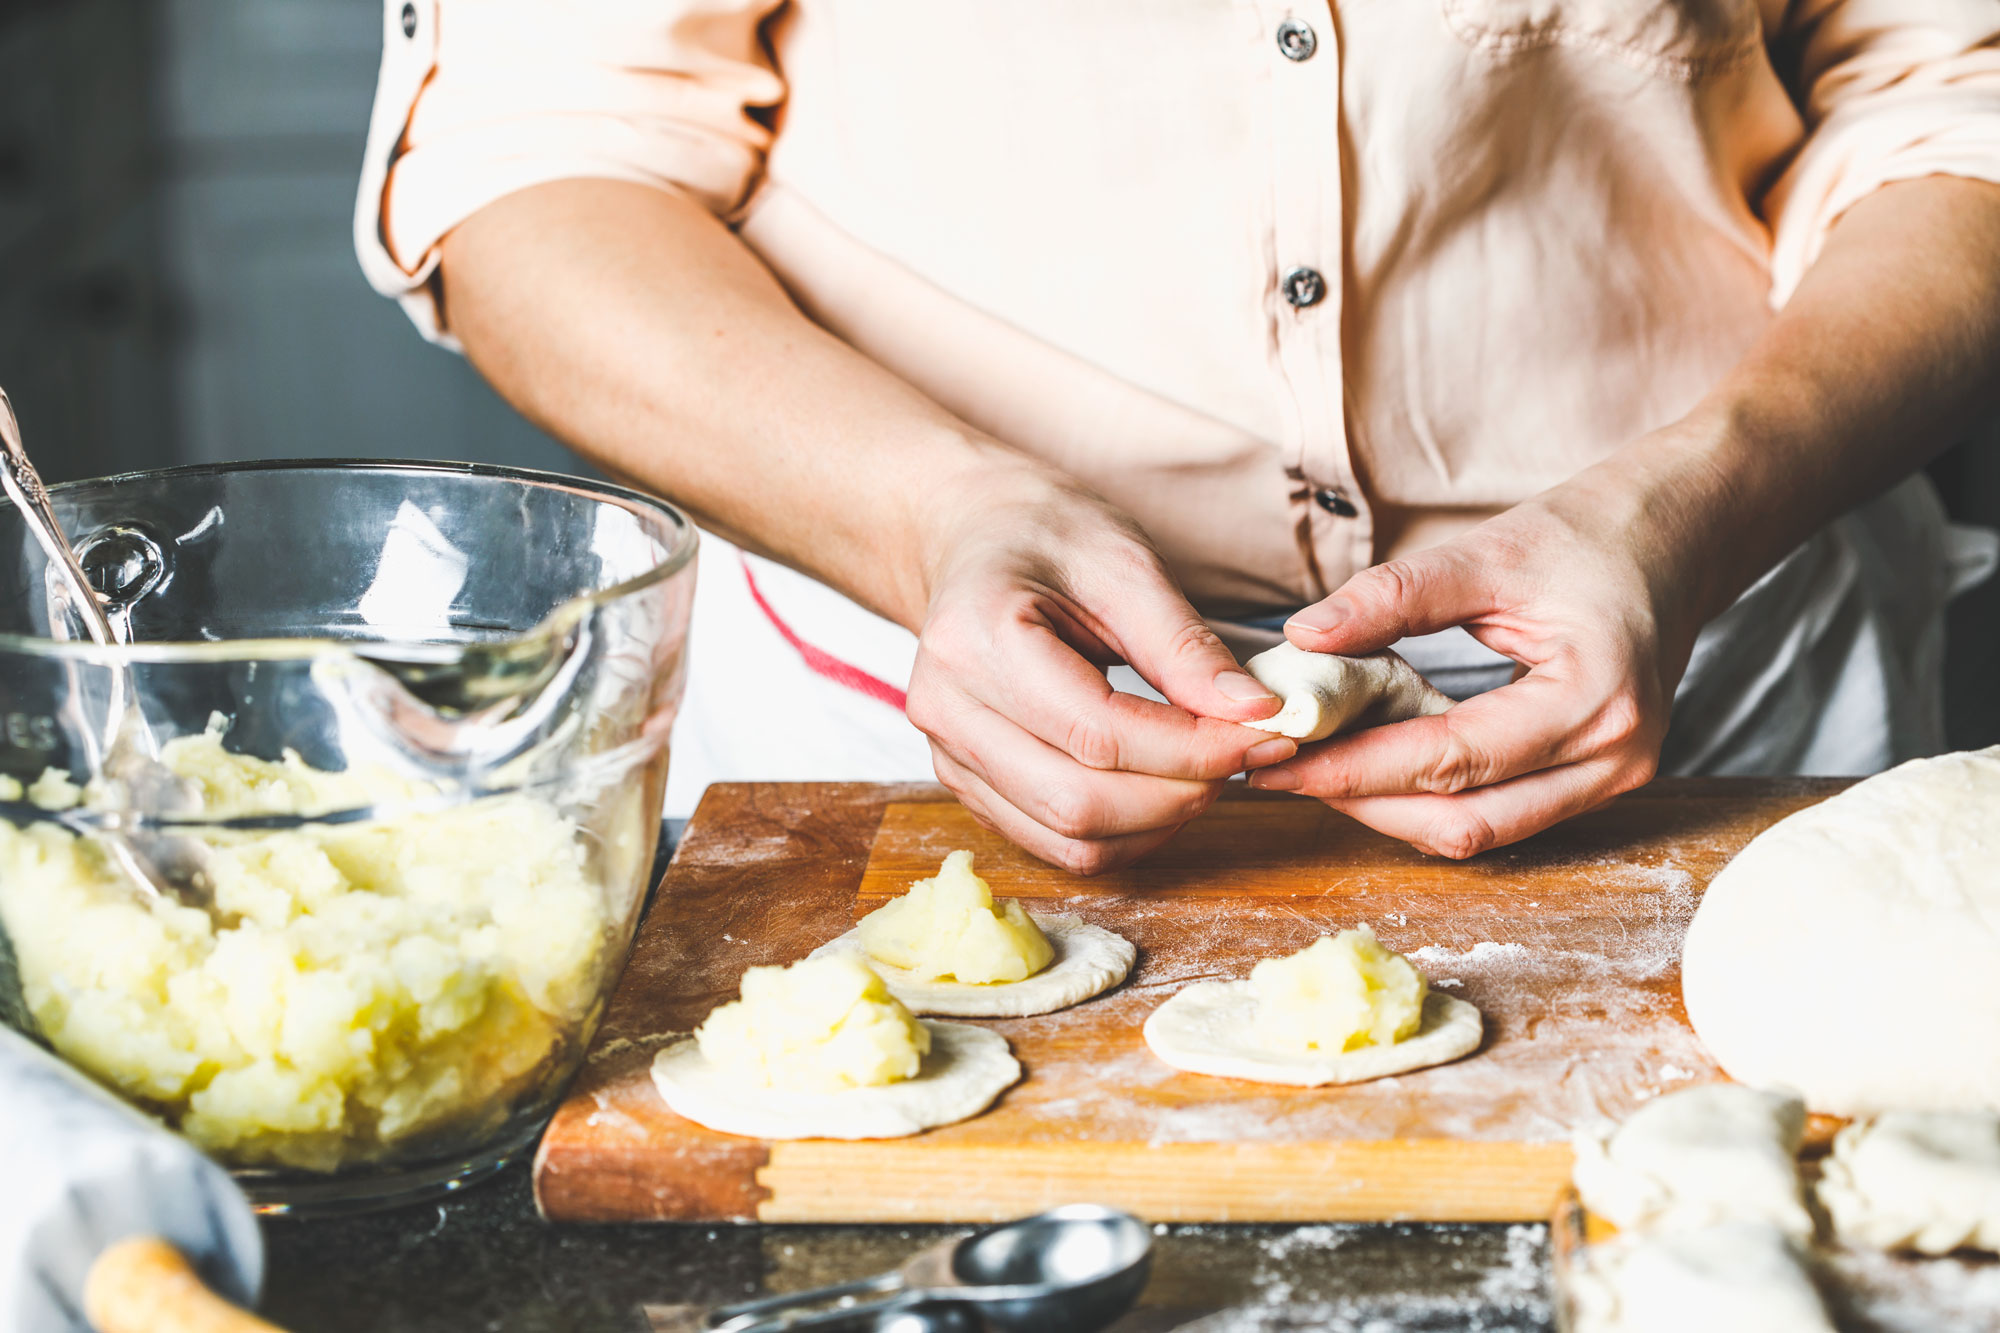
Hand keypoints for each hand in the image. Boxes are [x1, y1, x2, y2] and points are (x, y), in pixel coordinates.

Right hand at [906, 466, 1294, 873]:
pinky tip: (1164, 786)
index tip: (1268, 733)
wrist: (977, 538)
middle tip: (1248, 752)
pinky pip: (1056, 844)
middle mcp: (946, 711)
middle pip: (1080, 802)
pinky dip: (1127, 832)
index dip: (1193, 749)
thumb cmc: (1048, 536)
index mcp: (976, 641)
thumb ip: (1185, 645)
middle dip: (1183, 791)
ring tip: (1208, 766)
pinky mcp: (968, 786)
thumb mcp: (1124, 563)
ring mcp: (949, 757)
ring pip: (1071, 840)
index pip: (1097, 734)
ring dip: (1159, 821)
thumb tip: (1257, 714)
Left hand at [1246, 452, 1713, 856]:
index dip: (1354, 767)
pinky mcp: (1593, 782)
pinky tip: (1370, 765)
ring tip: (1313, 769)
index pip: (1452, 759)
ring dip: (1389, 810)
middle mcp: (1613, 759)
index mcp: (1595, 699)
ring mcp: (1612, 780)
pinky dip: (1427, 798)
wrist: (1676, 540)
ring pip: (1478, 832)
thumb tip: (1303, 638)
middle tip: (1277, 772)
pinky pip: (1498, 815)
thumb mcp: (1490, 550)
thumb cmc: (1592, 536)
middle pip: (1464, 821)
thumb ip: (1394, 597)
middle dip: (1361, 802)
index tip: (1276, 757)